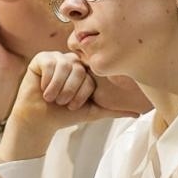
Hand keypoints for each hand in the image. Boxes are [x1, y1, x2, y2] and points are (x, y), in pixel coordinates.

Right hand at [0, 51, 125, 161]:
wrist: (39, 120)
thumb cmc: (65, 115)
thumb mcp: (93, 112)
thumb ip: (114, 110)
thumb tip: (138, 113)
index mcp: (85, 71)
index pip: (90, 76)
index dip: (82, 93)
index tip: (73, 106)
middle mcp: (72, 62)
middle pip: (79, 70)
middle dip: (70, 91)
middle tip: (62, 103)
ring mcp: (57, 58)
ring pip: (65, 66)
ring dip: (58, 88)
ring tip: (52, 98)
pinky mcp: (41, 58)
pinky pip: (50, 63)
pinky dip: (47, 80)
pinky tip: (43, 88)